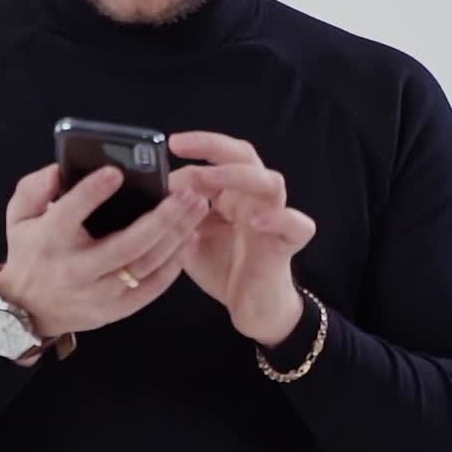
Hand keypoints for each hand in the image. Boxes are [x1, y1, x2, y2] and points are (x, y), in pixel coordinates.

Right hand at [0, 162, 212, 339]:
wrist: (29, 309)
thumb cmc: (30, 252)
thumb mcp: (18, 216)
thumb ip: (35, 187)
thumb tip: (61, 169)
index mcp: (50, 239)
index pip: (70, 213)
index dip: (92, 192)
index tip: (116, 171)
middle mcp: (77, 269)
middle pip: (125, 245)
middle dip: (161, 218)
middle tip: (185, 192)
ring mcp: (100, 293)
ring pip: (145, 265)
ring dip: (176, 236)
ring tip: (197, 208)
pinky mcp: (117, 309)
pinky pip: (152, 287)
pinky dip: (174, 265)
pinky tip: (189, 239)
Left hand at [166, 131, 315, 345]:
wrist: (251, 307)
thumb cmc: (222, 267)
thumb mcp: (189, 238)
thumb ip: (176, 215)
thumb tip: (155, 190)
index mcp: (231, 193)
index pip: (220, 155)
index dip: (197, 146)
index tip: (169, 145)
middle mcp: (254, 198)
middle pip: (245, 156)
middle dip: (213, 146)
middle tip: (179, 147)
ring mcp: (274, 218)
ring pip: (271, 182)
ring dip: (239, 176)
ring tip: (208, 180)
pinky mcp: (287, 244)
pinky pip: (296, 225)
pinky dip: (279, 219)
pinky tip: (254, 223)